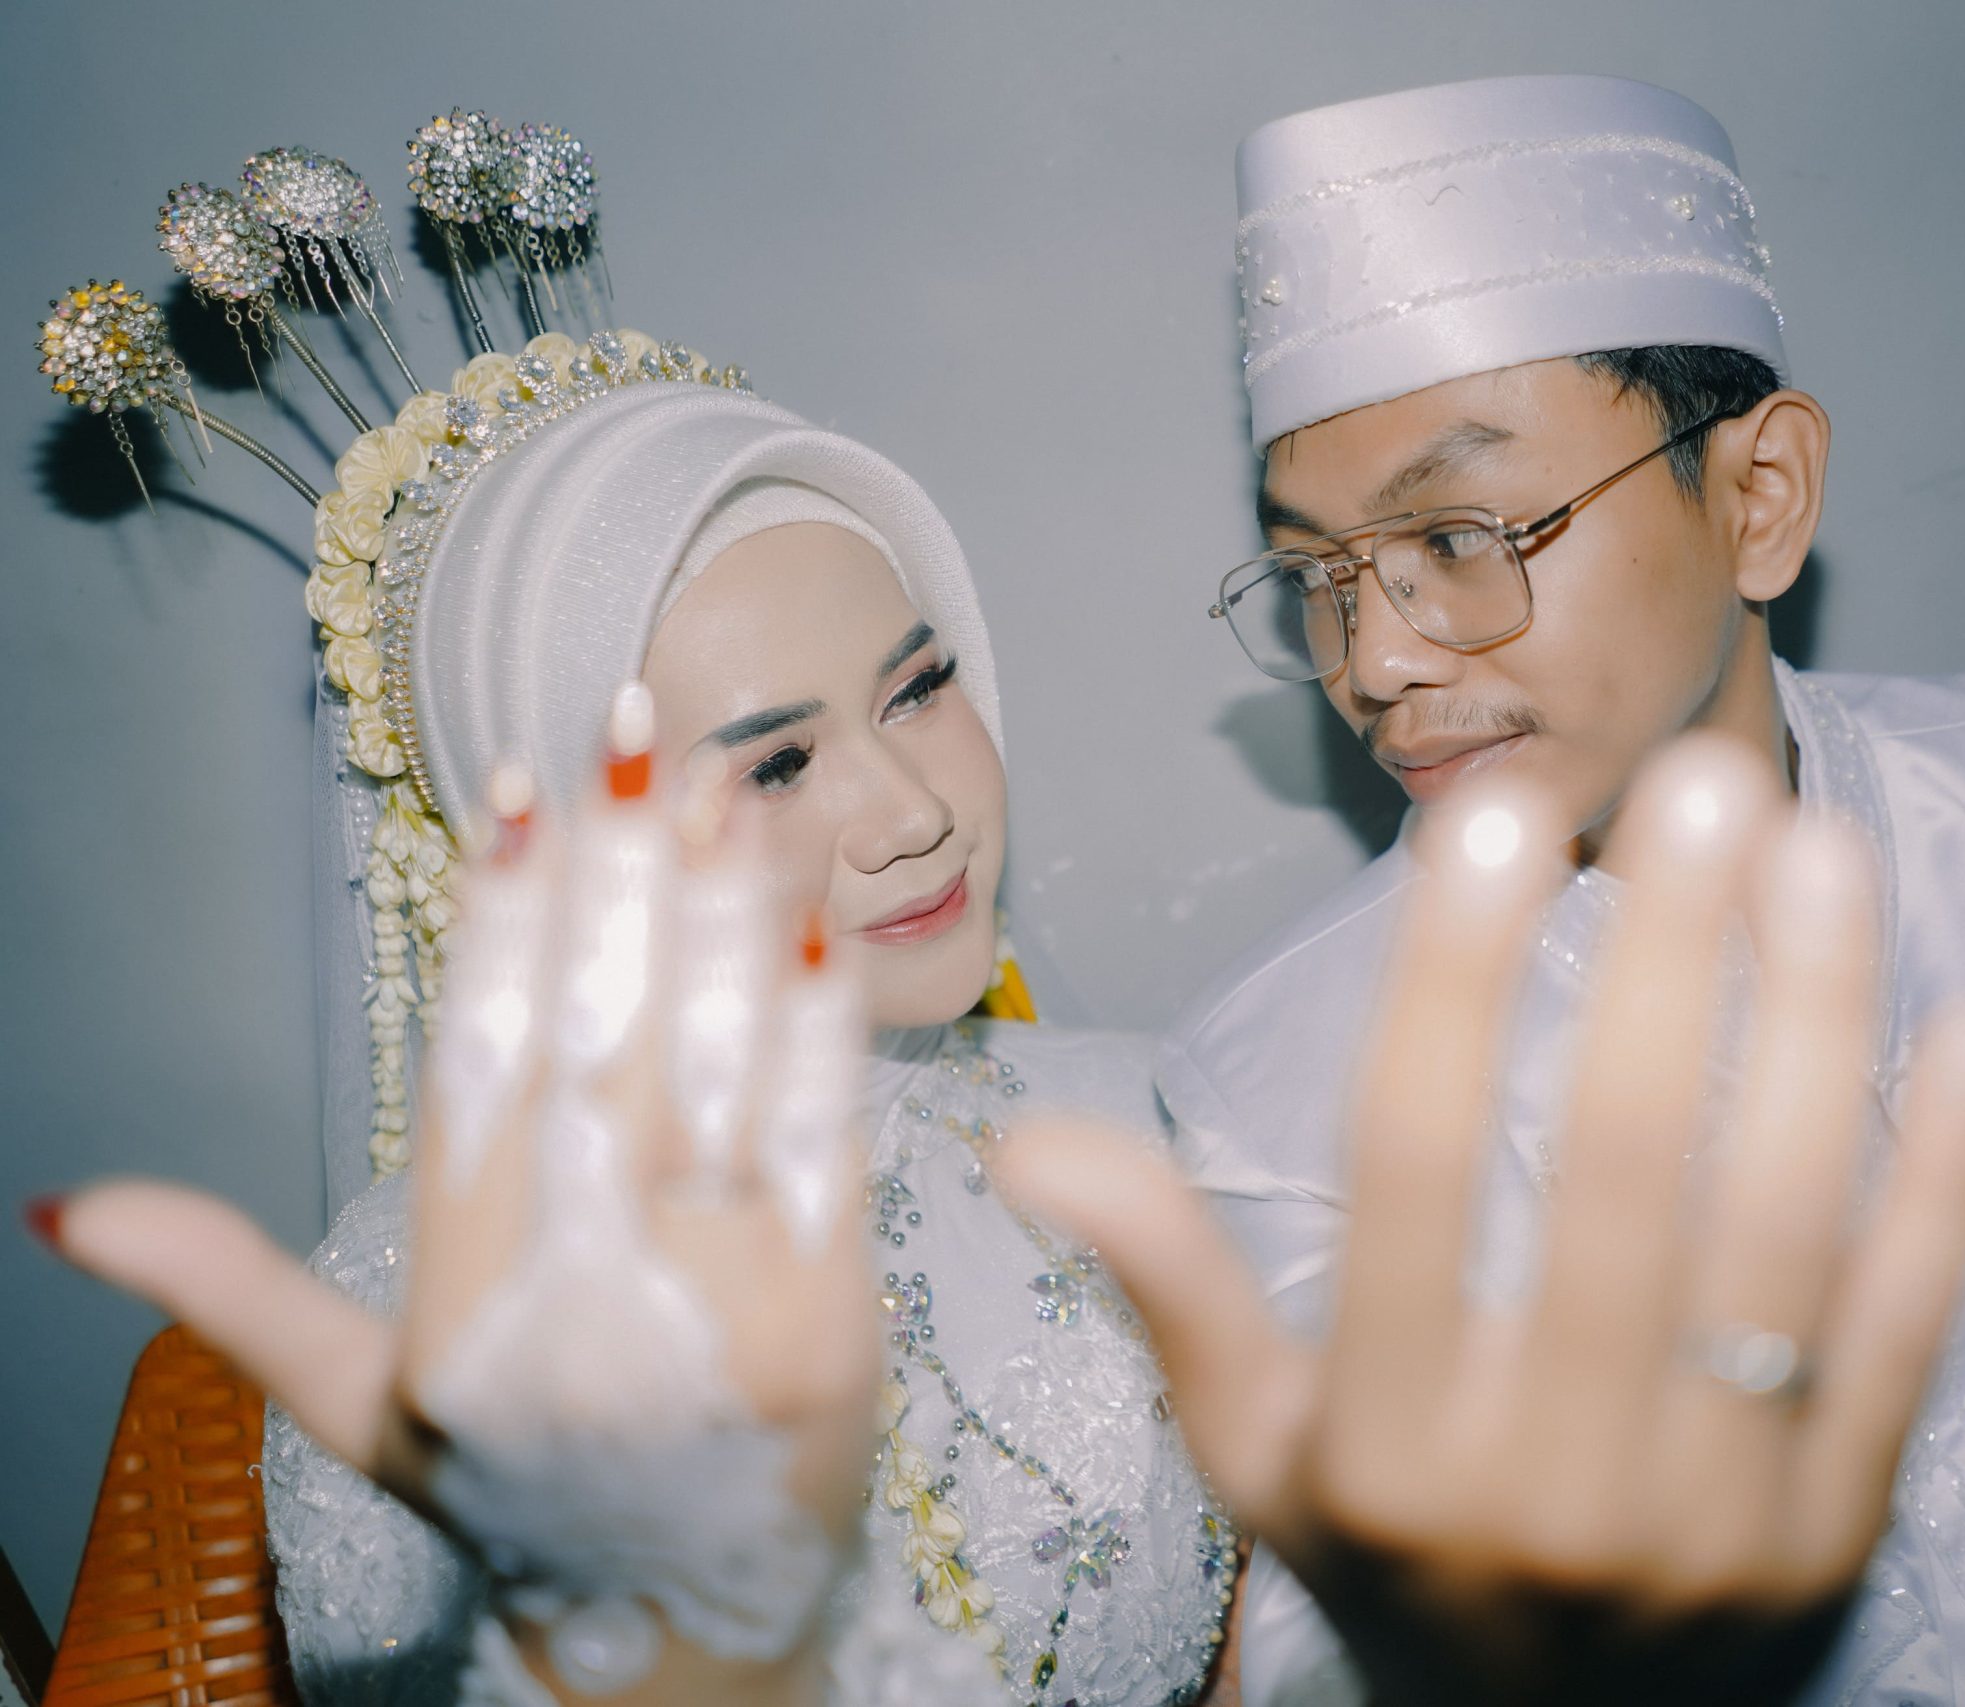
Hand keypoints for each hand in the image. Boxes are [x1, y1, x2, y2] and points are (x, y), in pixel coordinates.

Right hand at [43, 705, 878, 1703]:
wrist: (682, 1650)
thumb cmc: (512, 1506)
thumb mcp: (357, 1411)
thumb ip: (233, 1293)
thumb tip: (66, 1210)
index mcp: (455, 1313)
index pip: (477, 1071)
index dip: (501, 921)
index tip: (521, 791)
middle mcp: (580, 1306)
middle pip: (605, 1047)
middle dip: (624, 876)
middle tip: (640, 731)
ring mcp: (718, 1316)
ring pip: (721, 1074)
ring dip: (731, 913)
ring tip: (733, 781)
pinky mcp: (836, 1329)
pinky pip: (826, 1150)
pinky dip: (824, 1032)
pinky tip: (818, 925)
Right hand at [995, 734, 1964, 1704]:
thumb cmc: (1397, 1558)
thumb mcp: (1262, 1453)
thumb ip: (1172, 1289)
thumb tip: (1029, 1141)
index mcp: (1385, 1444)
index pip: (1412, 1176)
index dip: (1452, 981)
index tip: (1495, 812)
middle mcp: (1551, 1481)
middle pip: (1623, 1178)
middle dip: (1669, 964)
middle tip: (1709, 783)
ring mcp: (1718, 1513)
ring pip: (1782, 1231)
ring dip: (1818, 1027)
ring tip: (1830, 848)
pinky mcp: (1845, 1527)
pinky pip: (1911, 1327)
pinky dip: (1949, 1174)